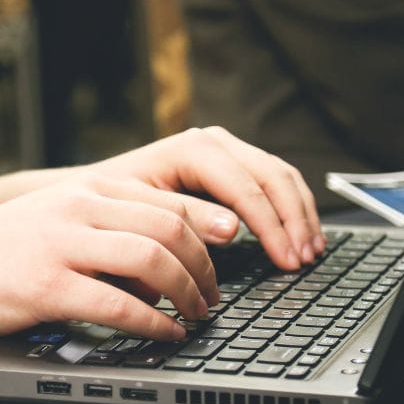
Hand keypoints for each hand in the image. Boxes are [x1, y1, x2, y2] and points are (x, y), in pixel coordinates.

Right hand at [0, 174, 221, 339]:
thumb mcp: (56, 221)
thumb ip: (107, 229)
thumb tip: (166, 262)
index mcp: (85, 189)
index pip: (167, 201)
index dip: (207, 231)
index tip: (228, 255)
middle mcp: (77, 207)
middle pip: (169, 228)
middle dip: (205, 267)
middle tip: (213, 297)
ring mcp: (61, 244)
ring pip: (152, 259)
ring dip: (187, 292)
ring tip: (197, 315)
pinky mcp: (46, 286)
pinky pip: (118, 304)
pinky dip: (153, 322)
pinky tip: (165, 333)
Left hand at [88, 127, 324, 268]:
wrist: (92, 193)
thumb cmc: (110, 206)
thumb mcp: (141, 213)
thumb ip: (186, 219)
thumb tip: (233, 230)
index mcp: (193, 149)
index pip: (247, 187)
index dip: (272, 227)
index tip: (286, 260)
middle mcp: (214, 143)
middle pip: (273, 177)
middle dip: (293, 221)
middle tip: (304, 260)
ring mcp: (226, 150)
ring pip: (281, 177)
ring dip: (301, 215)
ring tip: (311, 252)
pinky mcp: (232, 165)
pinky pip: (275, 182)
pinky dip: (293, 209)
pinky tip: (301, 236)